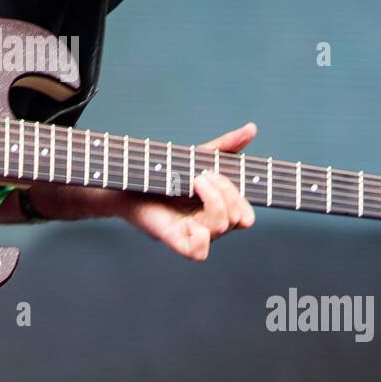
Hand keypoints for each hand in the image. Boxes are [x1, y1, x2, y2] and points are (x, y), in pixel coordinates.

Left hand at [116, 123, 257, 260]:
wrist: (127, 178)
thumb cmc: (162, 171)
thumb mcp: (197, 156)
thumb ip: (226, 145)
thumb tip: (252, 129)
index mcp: (216, 208)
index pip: (244, 213)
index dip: (243, 201)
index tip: (220, 175)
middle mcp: (207, 224)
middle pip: (237, 218)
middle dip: (226, 192)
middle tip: (202, 175)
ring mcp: (191, 233)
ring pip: (221, 228)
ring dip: (215, 202)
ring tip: (196, 181)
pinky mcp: (174, 239)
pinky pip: (198, 253)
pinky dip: (201, 238)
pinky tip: (191, 221)